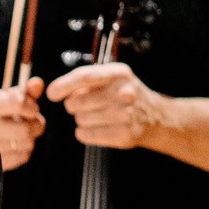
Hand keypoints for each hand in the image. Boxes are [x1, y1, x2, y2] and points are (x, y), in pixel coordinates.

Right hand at [0, 79, 45, 170]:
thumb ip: (21, 91)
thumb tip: (38, 83)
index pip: (20, 105)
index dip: (31, 106)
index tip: (30, 107)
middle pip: (26, 129)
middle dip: (35, 124)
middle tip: (31, 121)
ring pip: (27, 145)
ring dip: (29, 138)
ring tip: (19, 132)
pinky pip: (21, 158)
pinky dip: (23, 151)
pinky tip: (15, 144)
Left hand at [48, 61, 166, 150]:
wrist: (157, 117)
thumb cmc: (125, 94)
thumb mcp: (113, 77)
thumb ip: (87, 79)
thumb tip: (55, 91)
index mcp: (118, 74)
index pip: (84, 77)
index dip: (63, 85)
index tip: (51, 94)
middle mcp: (124, 93)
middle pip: (76, 102)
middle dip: (73, 105)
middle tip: (86, 105)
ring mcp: (125, 115)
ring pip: (79, 119)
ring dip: (81, 119)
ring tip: (98, 115)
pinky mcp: (123, 135)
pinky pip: (85, 135)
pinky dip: (84, 132)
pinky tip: (97, 127)